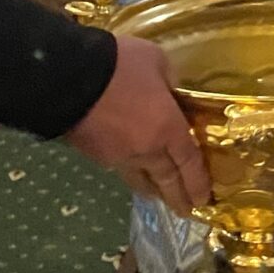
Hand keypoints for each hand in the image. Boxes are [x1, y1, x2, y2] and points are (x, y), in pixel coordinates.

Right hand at [62, 32, 208, 213]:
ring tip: (158, 197)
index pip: (189, 162)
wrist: (69, 78)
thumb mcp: (156, 60)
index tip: (204, 199)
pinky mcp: (96, 154)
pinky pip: (119, 168)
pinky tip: (130, 170)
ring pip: (140, 179)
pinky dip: (130, 173)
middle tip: (186, 212)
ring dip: (152, 191)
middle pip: (167, 180)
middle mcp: (147, 150)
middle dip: (178, 198)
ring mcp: (119, 156)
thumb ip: (169, 80)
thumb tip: (170, 93)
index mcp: (168, 129)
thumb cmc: (120, 65)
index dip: (198, 182)